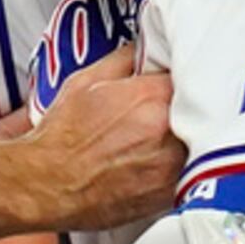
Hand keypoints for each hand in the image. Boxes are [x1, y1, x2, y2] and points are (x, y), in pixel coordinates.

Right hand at [23, 51, 180, 230]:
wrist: (45, 186)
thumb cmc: (60, 138)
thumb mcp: (83, 82)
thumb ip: (123, 60)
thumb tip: (144, 49)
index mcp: (152, 96)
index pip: (190, 73)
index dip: (177, 77)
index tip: (168, 82)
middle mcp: (168, 130)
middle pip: (199, 108)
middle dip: (183, 106)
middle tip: (158, 112)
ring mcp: (173, 166)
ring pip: (198, 140)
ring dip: (185, 136)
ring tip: (153, 139)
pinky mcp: (170, 194)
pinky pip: (189, 171)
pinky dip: (178, 164)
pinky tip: (152, 162)